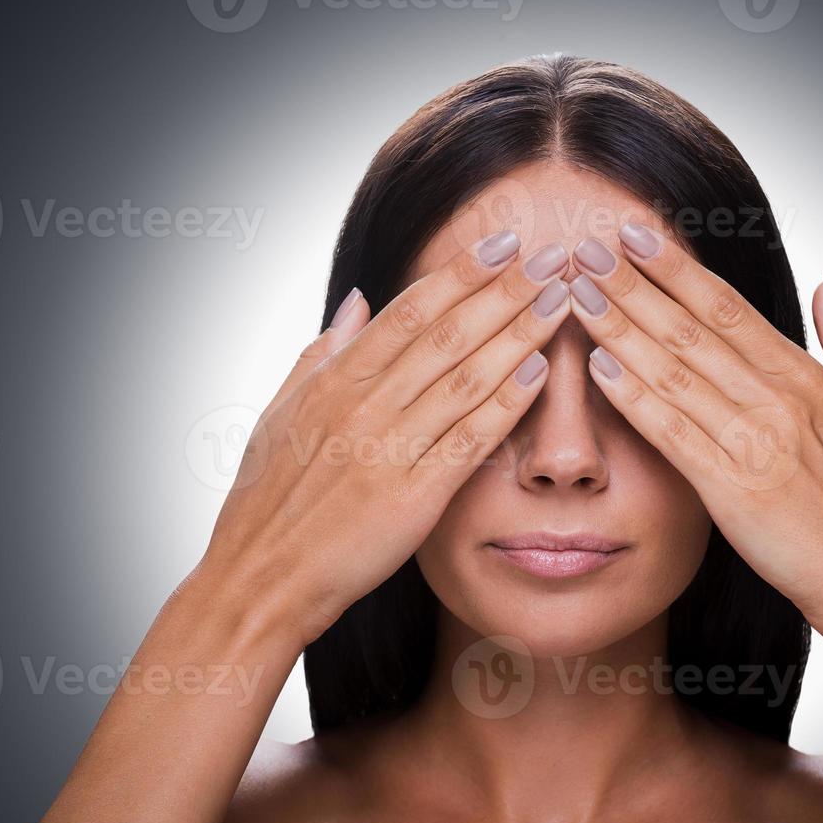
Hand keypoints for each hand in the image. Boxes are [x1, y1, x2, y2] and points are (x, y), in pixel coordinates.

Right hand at [193, 232, 573, 654]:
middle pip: (447, 334)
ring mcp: (387, 450)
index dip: (460, 274)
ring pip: (465, 377)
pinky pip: (468, 439)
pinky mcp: (411, 498)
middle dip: (506, 290)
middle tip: (555, 255)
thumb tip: (358, 299)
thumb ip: (323, 354)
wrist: (260, 580)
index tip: (504, 243)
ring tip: (562, 299)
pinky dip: (506, 402)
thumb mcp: (280, 413)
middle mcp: (361, 407)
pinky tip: (540, 371)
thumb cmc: (268, 503)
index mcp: (332, 382)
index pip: (408, 312)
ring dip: (519, 333)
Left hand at [568, 225, 822, 645]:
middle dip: (632, 285)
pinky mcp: (733, 489)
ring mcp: (755, 442)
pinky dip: (633, 397)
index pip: (728, 308)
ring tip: (577, 293)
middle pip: (690, 328)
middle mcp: (778, 400)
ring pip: (674, 371)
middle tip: (585, 248)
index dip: (676, 269)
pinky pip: (673, 433)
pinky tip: (597, 367)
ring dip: (619, 328)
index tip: (635, 235)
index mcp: (806, 379)